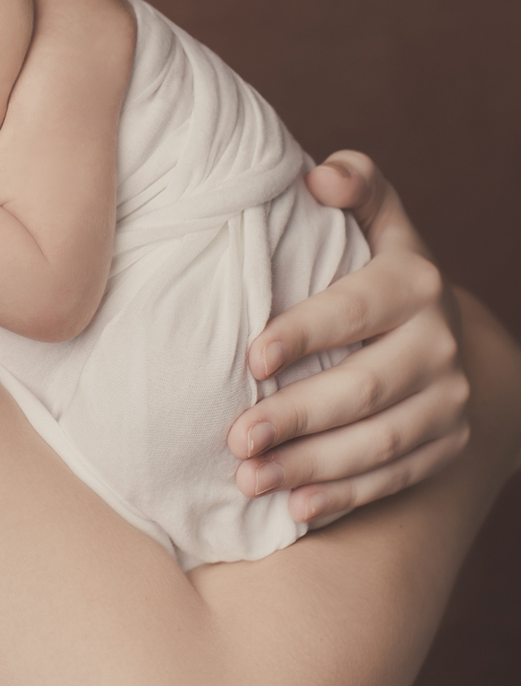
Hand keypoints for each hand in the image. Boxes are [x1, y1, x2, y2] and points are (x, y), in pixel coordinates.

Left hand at [227, 151, 470, 528]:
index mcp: (415, 281)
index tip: (251, 356)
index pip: (355, 310)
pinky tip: (295, 509)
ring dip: (312, 467)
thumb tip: (317, 177)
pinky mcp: (447, 445)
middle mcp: (439, 344)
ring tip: (249, 478)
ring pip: (378, 443)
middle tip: (236, 435)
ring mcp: (449, 401)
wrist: (444, 325)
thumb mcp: (377, 216)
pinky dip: (344, 497)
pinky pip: (394, 480)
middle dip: (296, 415)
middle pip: (364, 387)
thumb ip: (354, 183)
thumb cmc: (380, 263)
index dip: (304, 333)